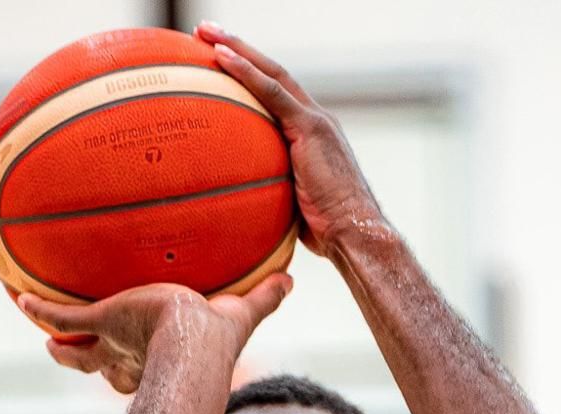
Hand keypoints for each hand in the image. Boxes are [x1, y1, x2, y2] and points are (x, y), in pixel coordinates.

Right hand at [18, 276, 292, 394]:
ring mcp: (113, 344)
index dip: (135, 368)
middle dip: (93, 364)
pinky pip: (63, 318)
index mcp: (160, 362)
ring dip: (61, 347)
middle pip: (105, 369)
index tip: (132, 363)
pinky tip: (20, 297)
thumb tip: (292, 282)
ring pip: (78, 354)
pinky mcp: (101, 323)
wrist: (192, 346)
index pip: (144, 371)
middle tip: (77, 355)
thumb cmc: (217, 342)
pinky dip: (40, 309)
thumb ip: (263, 298)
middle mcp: (133, 361)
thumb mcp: (242, 312)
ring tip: (45, 340)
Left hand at [195, 22, 385, 258]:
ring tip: (205, 32)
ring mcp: (315, 121)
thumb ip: (272, 195)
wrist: (355, 234)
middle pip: (273, 74)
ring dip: (237, 49)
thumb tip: (242, 208)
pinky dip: (246, 72)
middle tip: (205, 33)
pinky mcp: (312, 128)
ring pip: (272, 73)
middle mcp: (316, 120)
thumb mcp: (292, 208)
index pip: (277, 97)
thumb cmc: (327, 234)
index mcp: (312, 136)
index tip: (219, 62)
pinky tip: (220, 57)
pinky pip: (273, 91)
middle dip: (239, 50)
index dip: (250, 76)